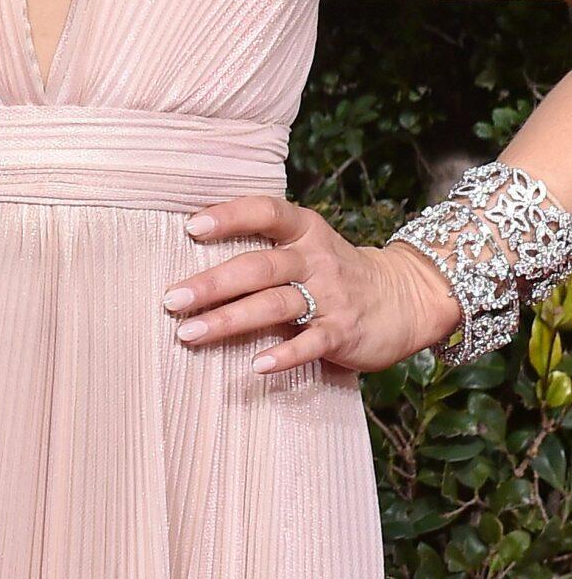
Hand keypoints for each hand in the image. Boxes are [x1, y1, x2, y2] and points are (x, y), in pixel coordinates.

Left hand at [165, 194, 463, 376]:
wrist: (406, 298)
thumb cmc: (335, 271)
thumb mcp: (307, 244)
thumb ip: (265, 244)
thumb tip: (193, 250)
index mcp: (303, 230)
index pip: (264, 212)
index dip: (229, 216)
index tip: (191, 227)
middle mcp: (314, 259)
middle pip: (258, 267)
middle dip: (212, 283)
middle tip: (171, 299)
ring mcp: (331, 296)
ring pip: (274, 305)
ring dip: (229, 320)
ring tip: (190, 333)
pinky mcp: (343, 332)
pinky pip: (309, 343)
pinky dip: (283, 355)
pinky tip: (256, 366)